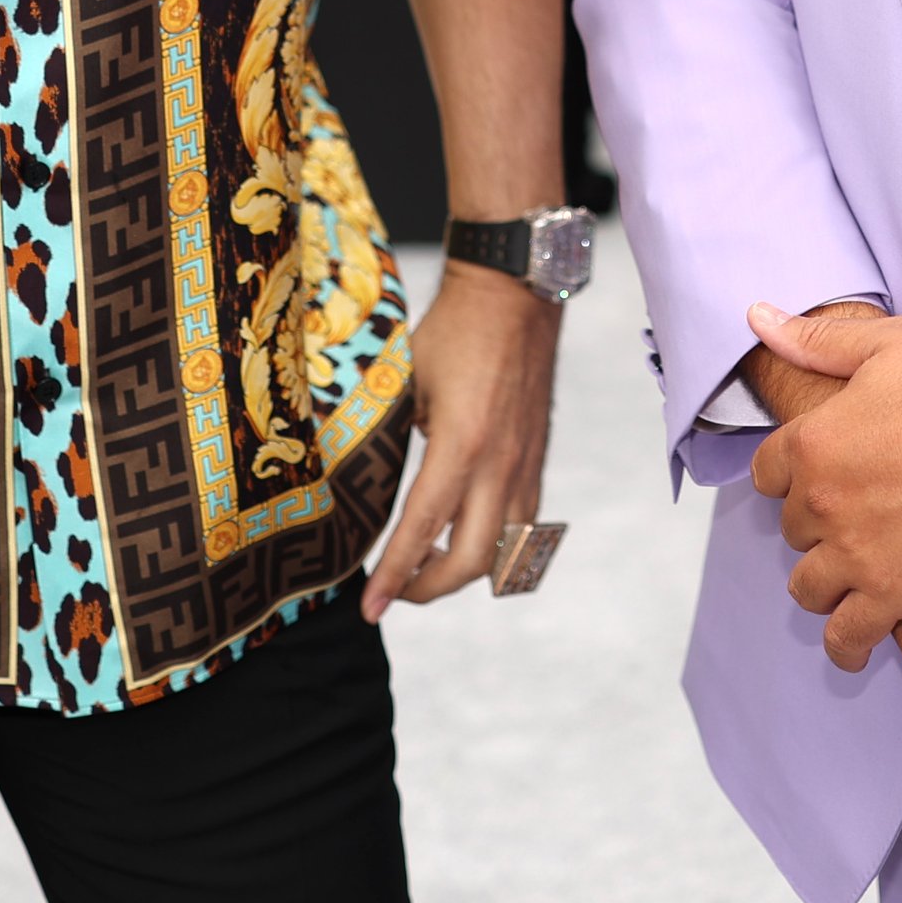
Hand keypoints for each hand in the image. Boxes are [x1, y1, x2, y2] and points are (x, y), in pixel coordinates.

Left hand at [361, 263, 560, 616]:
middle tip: (392, 591)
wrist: (515, 294)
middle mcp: (500, 464)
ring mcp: (525, 465)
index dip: (394, 576)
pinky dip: (491, 544)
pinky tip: (462, 534)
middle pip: (472, 560)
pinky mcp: (536, 460)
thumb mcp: (405, 380)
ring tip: (424, 566)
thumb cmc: (453, 329)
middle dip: (428, 588)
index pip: (423, 529)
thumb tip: (364, 477)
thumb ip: (391, 435)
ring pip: (504, 551)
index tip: (370, 608)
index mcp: (462, 443)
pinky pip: (521, 525)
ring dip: (462, 570)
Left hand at [746, 306, 901, 669]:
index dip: (791, 477)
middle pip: (793, 529)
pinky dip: (845, 645)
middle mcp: (822, 500)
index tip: (818, 481)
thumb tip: (758, 318)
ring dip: (824, 583)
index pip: (768, 474)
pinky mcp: (896, 593)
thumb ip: (817, 341)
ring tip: (848, 581)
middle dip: (817, 525)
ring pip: (808, 586)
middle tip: (855, 521)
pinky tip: (854, 645)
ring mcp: (856, 552)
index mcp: (813, 440)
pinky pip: (847, 635)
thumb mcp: (890, 343)